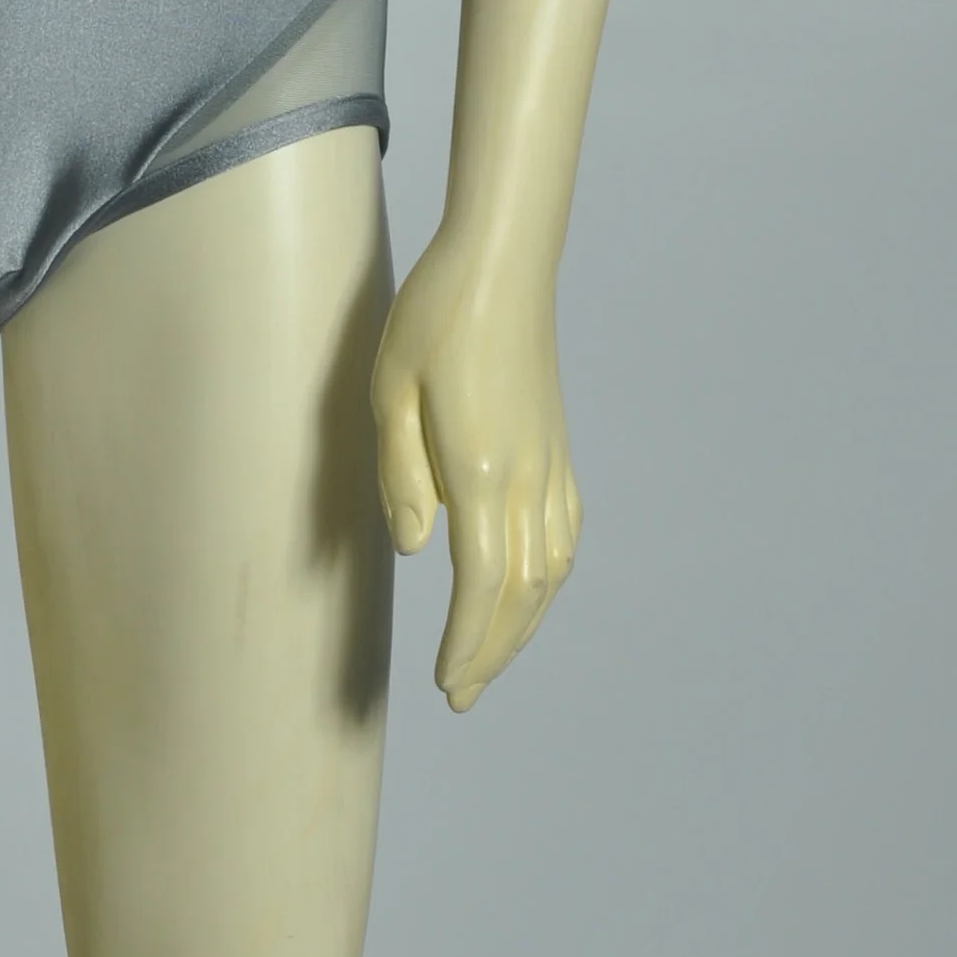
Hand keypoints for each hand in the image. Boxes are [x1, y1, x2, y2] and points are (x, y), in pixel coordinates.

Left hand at [370, 230, 581, 710]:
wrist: (503, 259)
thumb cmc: (434, 315)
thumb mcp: (390, 388)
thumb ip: (402, 473)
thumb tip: (418, 547)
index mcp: (483, 469)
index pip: (480, 584)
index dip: (467, 644)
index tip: (448, 686)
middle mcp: (528, 476)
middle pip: (521, 593)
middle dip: (493, 653)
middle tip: (463, 698)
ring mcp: (552, 462)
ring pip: (552, 570)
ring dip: (524, 625)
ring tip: (491, 661)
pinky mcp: (558, 446)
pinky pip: (566, 533)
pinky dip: (551, 579)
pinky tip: (533, 594)